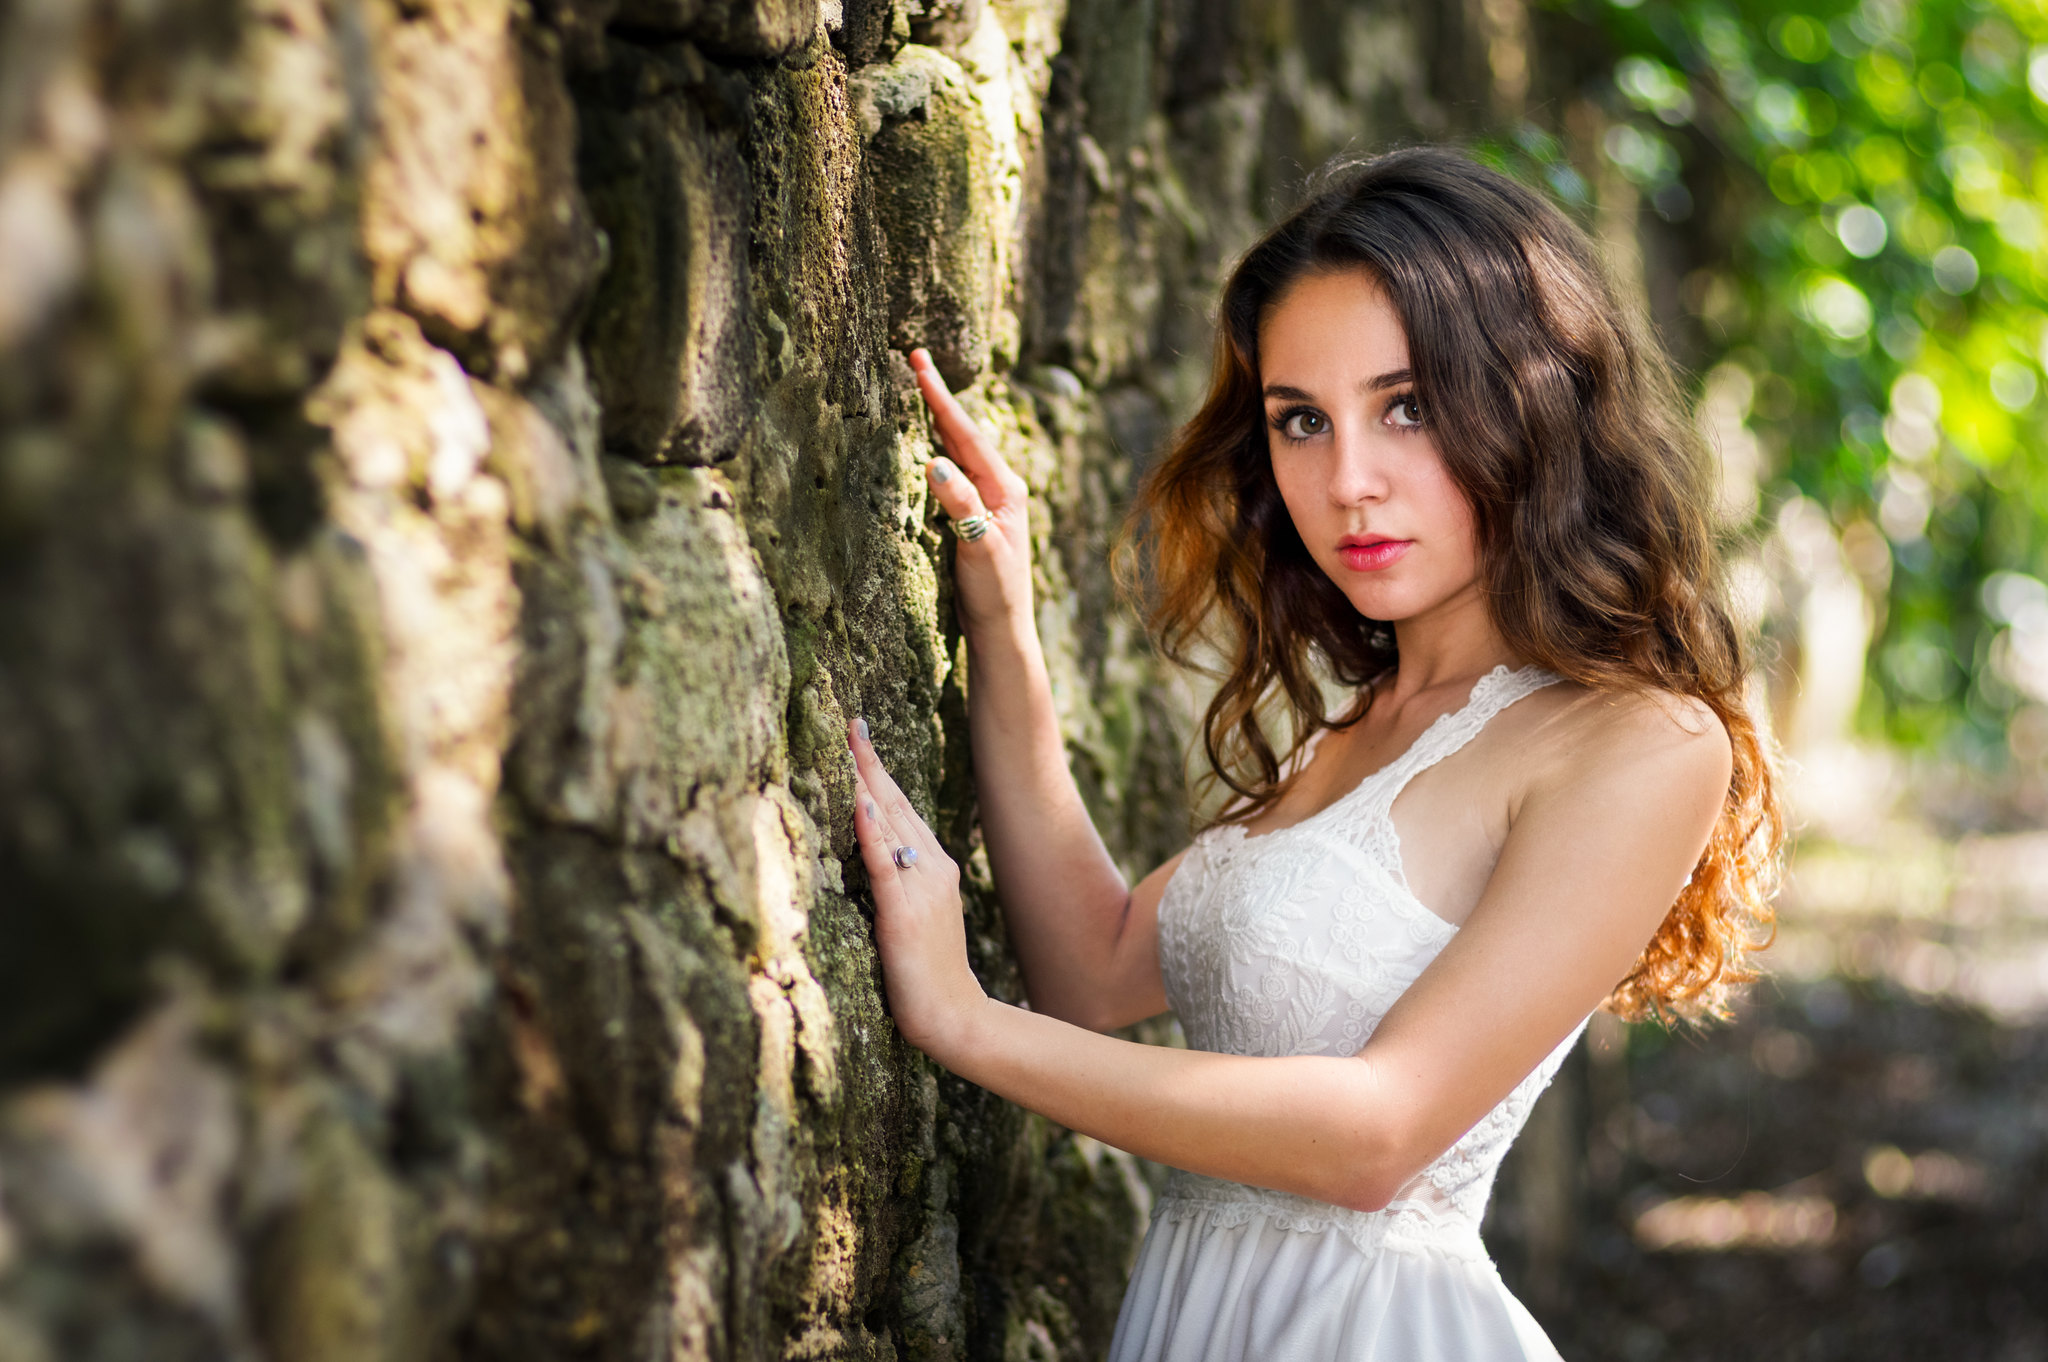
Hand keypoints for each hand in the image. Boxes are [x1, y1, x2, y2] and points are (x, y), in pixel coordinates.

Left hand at [848, 717, 987, 1060]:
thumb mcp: (914, 915)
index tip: (859, 734)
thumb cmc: (928, 973)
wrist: (954, 1016)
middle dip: (870, 762)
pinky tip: (858, 803)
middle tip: (850, 723)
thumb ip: (897, 882)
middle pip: (895, 805)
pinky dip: (870, 832)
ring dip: (866, 783)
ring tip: (848, 745)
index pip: (900, 808)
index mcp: (935, 867)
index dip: (878, 770)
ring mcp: (921, 890)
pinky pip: (885, 865)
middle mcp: (932, 868)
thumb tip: (870, 854)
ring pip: (889, 825)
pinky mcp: (904, 914)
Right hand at [908, 347, 1034, 636]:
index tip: (919, 364)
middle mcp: (1002, 488)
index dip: (940, 398)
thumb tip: (934, 461)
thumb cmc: (995, 594)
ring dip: (939, 418)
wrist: (1003, 632)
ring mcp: (991, 501)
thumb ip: (960, 504)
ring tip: (920, 387)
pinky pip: (956, 470)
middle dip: (939, 397)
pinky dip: (939, 447)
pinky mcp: (977, 516)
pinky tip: (928, 440)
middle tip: (915, 358)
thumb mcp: (979, 548)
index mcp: (1006, 488)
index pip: (966, 434)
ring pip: (960, 449)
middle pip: (964, 433)